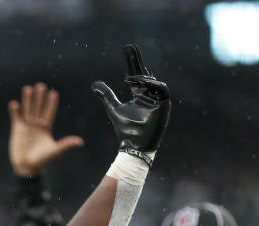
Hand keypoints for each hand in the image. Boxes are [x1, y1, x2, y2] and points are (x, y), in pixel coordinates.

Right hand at [8, 83, 83, 176]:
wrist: (26, 167)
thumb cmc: (41, 160)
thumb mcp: (55, 151)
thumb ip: (66, 144)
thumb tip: (80, 142)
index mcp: (46, 128)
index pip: (49, 113)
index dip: (51, 104)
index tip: (53, 93)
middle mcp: (37, 125)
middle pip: (38, 108)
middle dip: (39, 97)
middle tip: (40, 86)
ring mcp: (27, 126)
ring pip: (28, 109)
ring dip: (28, 100)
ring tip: (28, 88)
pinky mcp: (17, 129)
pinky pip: (16, 117)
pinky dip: (15, 111)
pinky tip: (14, 104)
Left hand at [92, 43, 170, 164]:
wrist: (134, 144)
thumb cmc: (125, 129)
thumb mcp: (113, 108)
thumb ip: (106, 96)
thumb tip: (94, 84)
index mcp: (139, 94)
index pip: (135, 74)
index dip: (131, 61)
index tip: (127, 48)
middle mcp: (149, 94)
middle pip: (144, 73)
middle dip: (136, 60)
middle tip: (129, 47)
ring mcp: (158, 100)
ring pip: (153, 81)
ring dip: (142, 76)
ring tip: (130, 76)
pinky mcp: (165, 105)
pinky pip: (162, 90)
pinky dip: (153, 84)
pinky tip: (143, 81)